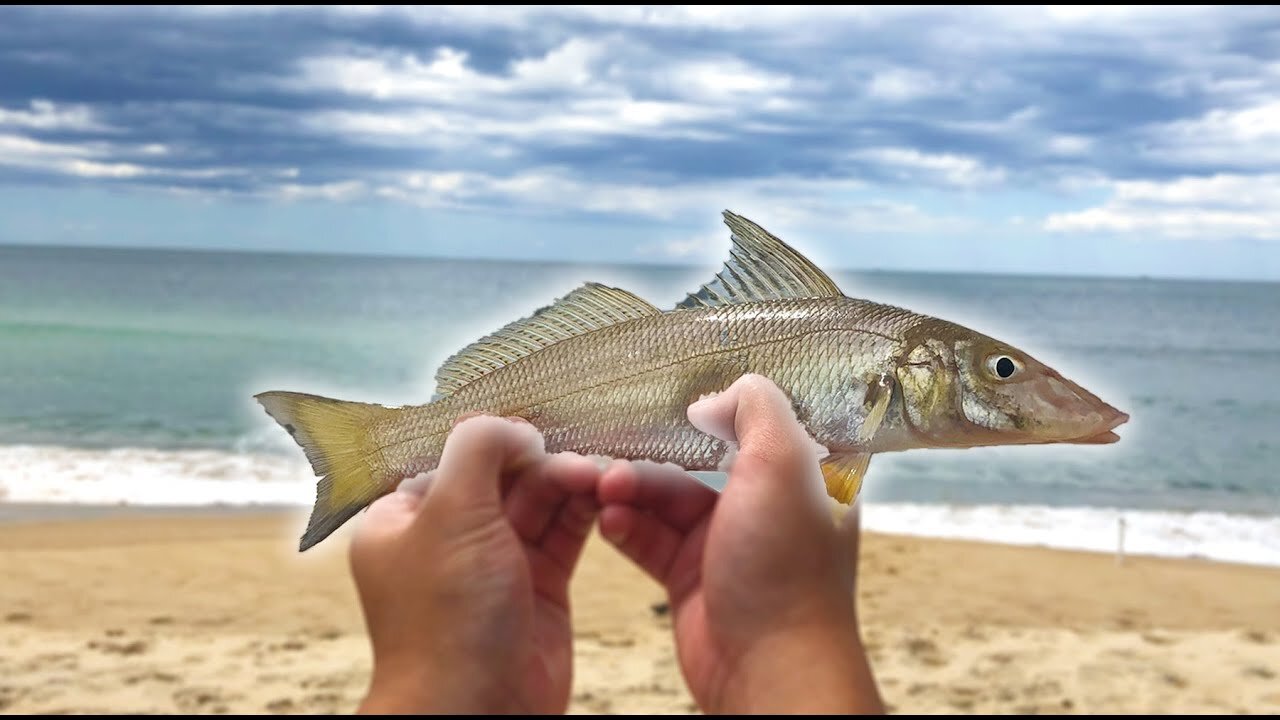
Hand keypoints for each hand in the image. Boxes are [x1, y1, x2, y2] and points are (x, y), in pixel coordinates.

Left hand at [349, 415, 599, 714]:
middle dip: (540, 460)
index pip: (454, 457)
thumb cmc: (447, 619)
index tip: (535, 427)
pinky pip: (563, 534)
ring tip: (599, 474)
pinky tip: (604, 493)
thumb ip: (476, 451)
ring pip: (537, 502)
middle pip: (502, 475)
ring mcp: (495, 564)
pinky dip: (583, 511)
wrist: (477, 712)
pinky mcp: (538, 587)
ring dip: (567, 482)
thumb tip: (510, 426)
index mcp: (404, 519)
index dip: (496, 440)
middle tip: (579, 454)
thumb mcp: (451, 513)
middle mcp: (449, 538)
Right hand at [598, 374, 883, 713]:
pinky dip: (625, 525)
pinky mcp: (692, 577)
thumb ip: (757, 410)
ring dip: (631, 488)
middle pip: (700, 457)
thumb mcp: (783, 465)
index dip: (717, 404)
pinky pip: (649, 537)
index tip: (671, 389)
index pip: (760, 419)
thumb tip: (720, 394)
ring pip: (667, 497)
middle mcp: (768, 505)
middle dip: (655, 453)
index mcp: (804, 475)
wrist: (767, 666)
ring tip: (604, 488)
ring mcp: (728, 542)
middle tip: (615, 448)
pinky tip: (608, 518)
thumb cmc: (787, 572)